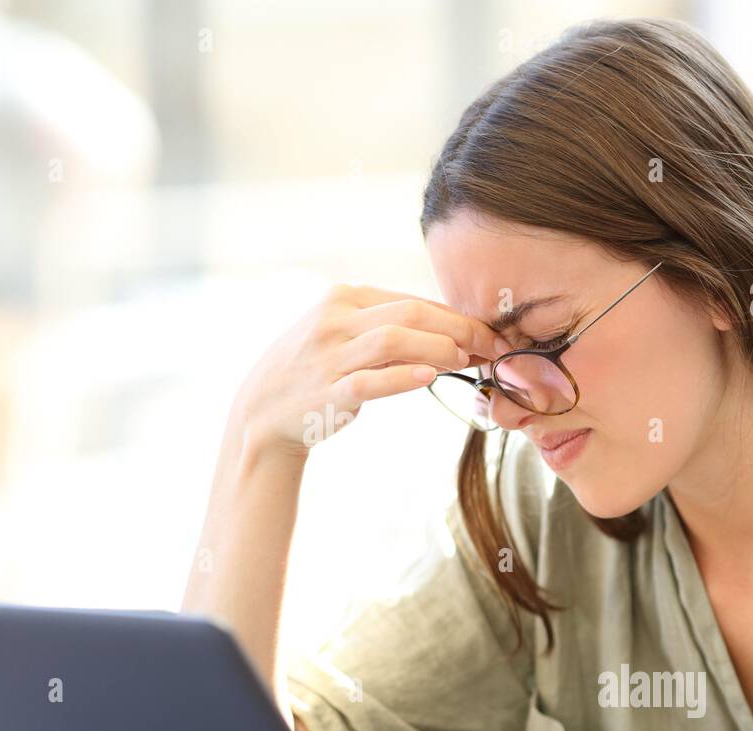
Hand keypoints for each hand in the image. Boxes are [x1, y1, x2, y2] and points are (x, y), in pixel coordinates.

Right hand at [232, 284, 508, 459]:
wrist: (262, 409)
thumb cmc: (314, 368)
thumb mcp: (342, 332)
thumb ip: (387, 325)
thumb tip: (451, 328)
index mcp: (343, 298)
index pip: (411, 300)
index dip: (456, 315)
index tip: (487, 333)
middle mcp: (334, 320)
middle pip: (409, 314)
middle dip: (458, 328)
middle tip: (490, 345)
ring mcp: (329, 356)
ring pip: (393, 341)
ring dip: (437, 349)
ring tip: (464, 361)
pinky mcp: (327, 391)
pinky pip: (370, 381)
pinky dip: (403, 377)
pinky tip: (429, 377)